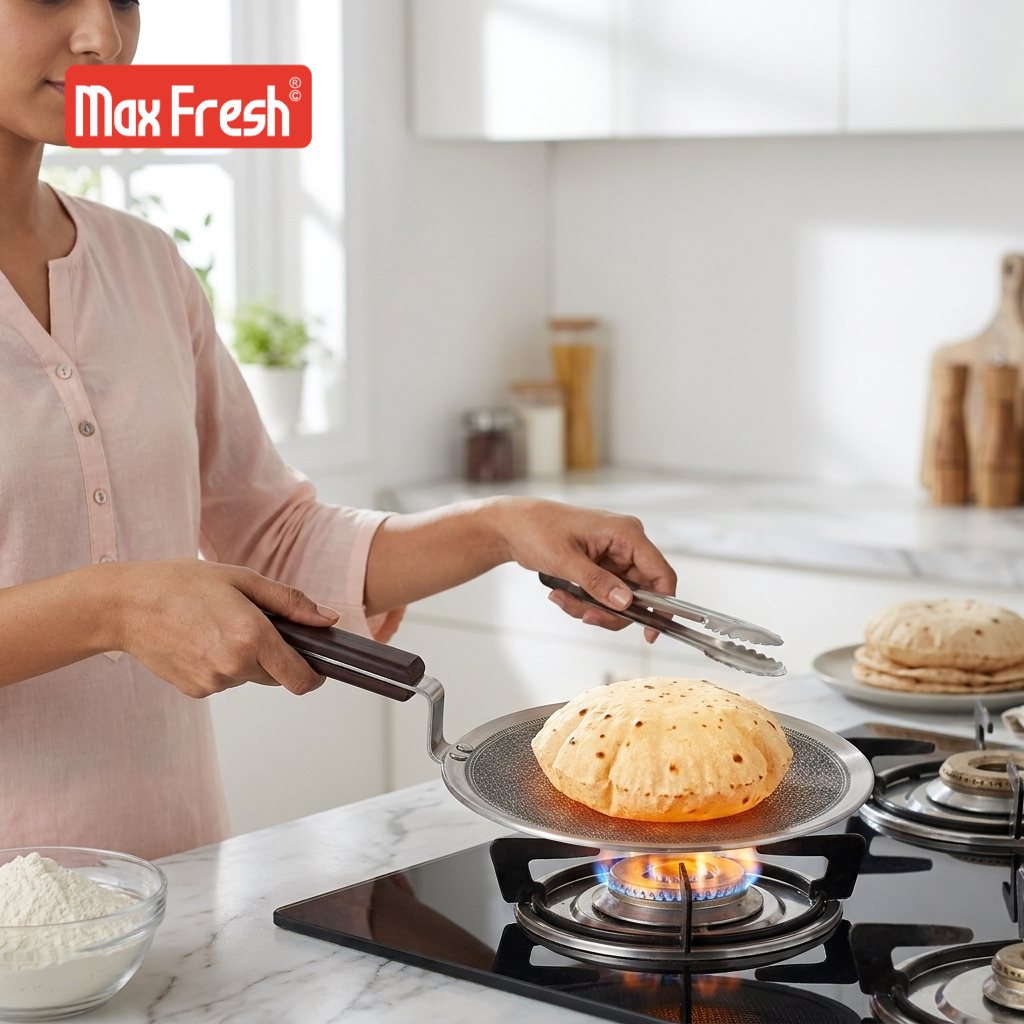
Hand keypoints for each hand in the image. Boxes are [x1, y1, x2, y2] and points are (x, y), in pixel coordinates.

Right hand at [112, 559, 339, 697]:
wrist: (126, 605)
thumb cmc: (183, 584)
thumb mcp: (243, 580)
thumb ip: (291, 602)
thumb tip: (327, 620)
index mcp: (252, 637)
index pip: (301, 679)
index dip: (314, 675)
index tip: (316, 665)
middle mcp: (234, 666)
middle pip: (277, 676)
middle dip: (275, 656)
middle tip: (250, 624)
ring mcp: (213, 682)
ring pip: (249, 676)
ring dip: (245, 658)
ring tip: (216, 626)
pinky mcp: (195, 691)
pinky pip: (224, 681)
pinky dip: (222, 664)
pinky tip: (200, 640)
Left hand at [488, 498, 676, 640]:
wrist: (513, 526)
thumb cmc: (537, 529)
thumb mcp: (566, 560)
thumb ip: (598, 583)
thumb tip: (625, 602)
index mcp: (625, 533)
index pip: (661, 573)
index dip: (662, 604)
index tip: (651, 631)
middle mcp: (625, 544)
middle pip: (640, 594)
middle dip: (611, 610)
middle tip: (586, 616)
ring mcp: (613, 557)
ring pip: (619, 599)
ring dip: (592, 607)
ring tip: (562, 598)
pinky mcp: (601, 567)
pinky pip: (603, 595)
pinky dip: (584, 602)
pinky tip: (561, 594)